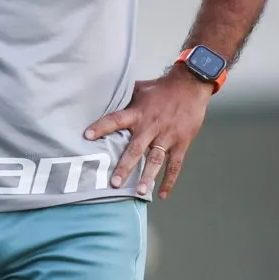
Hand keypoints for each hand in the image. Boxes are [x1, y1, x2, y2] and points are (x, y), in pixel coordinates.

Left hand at [84, 70, 211, 198]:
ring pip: (156, 159)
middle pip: (136, 149)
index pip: (116, 120)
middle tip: (114, 183)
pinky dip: (169, 180)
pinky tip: (162, 194)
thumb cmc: (162, 88)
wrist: (190, 85)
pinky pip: (175, 165)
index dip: (101, 127)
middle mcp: (151, 126)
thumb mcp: (140, 89)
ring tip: (140, 192)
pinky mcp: (181, 143)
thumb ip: (125, 99)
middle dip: (125, 166)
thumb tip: (103, 99)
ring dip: (148, 176)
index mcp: (138, 113)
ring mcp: (167, 136)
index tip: (88, 136)